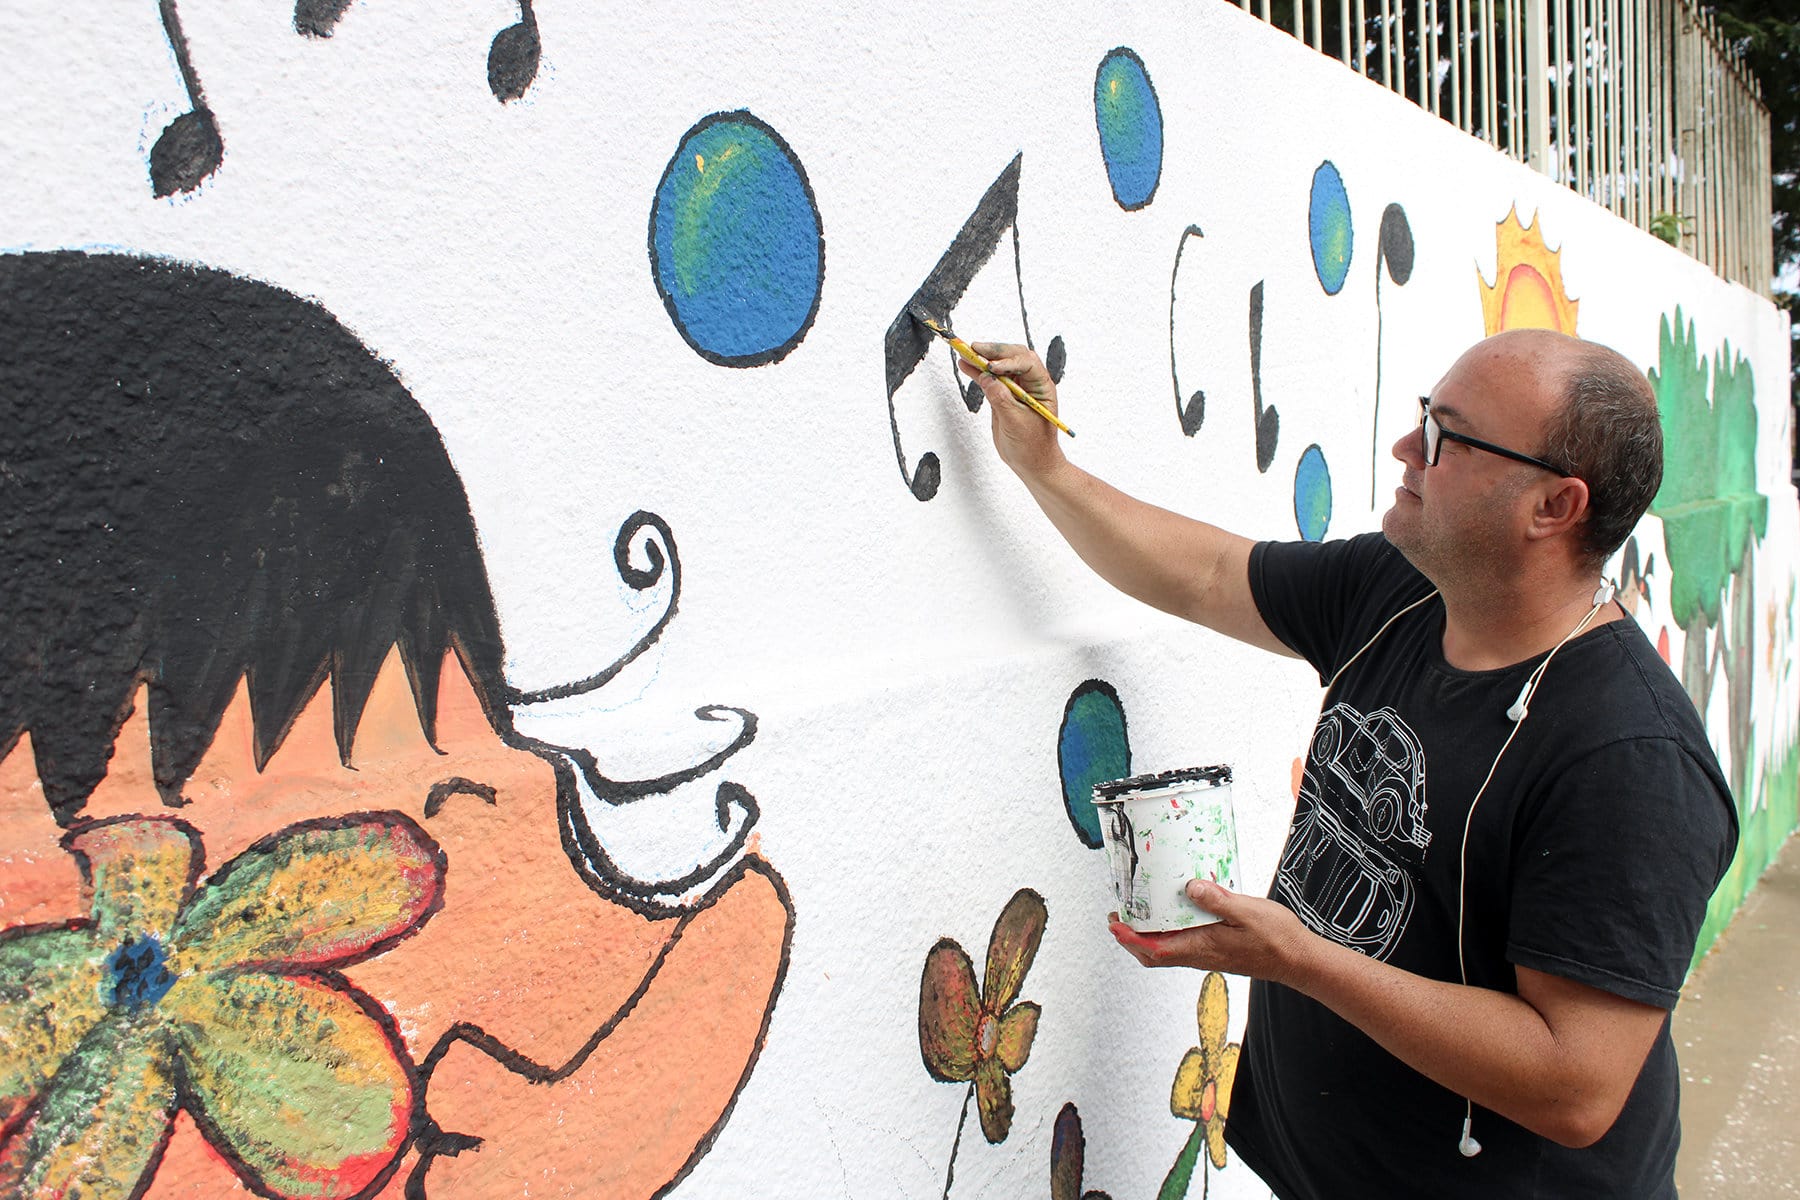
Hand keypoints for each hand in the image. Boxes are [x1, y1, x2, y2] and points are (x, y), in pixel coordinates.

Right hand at [958, 343, 1063, 479]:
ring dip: (983, 359)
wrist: (1032, 464)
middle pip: (1013, 357)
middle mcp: (1030, 383)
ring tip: (965, 353)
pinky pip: (990, 379)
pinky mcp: (1003, 395)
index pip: (1027, 363)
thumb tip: (986, 377)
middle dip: (994, 352)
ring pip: (1000, 365)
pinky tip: (965, 365)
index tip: (991, 367)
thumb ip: (1001, 399)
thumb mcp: (1016, 423)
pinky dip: (977, 372)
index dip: (1009, 361)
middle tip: (975, 349)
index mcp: (1042, 387)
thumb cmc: (1033, 446)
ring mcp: (1016, 388)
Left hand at [1108, 879, 1311, 985]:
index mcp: (1202, 948)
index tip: (1114, 923)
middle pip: (1154, 954)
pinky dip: (1169, 932)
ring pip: (1167, 950)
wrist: (1299, 960)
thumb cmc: (1277, 939)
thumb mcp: (1247, 912)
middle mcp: (1200, 955)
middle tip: (1119, 915)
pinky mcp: (1215, 950)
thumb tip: (1190, 887)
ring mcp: (1207, 955)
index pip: (1155, 949)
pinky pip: (1183, 944)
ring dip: (1148, 935)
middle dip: (1131, 938)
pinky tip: (1173, 913)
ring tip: (1139, 912)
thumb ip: (1217, 901)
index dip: (1131, 938)